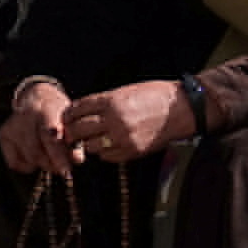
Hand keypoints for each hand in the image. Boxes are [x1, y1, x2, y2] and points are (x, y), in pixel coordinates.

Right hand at [0, 75, 78, 177]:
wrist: (36, 96)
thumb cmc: (56, 113)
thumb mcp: (68, 122)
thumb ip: (75, 141)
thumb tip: (78, 159)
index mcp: (45, 109)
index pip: (49, 137)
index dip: (58, 156)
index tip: (66, 170)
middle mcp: (25, 115)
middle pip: (36, 151)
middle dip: (51, 163)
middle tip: (61, 168)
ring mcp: (12, 124)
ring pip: (28, 158)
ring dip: (42, 164)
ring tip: (50, 157)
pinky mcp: (3, 133)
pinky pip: (15, 162)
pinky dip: (27, 165)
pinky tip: (34, 155)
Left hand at [63, 79, 197, 163]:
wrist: (181, 110)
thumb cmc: (155, 95)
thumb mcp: (126, 91)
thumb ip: (104, 102)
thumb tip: (83, 112)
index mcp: (112, 101)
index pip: (79, 109)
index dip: (69, 113)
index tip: (66, 116)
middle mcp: (115, 120)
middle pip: (80, 129)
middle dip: (72, 131)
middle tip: (69, 132)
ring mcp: (124, 138)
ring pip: (91, 146)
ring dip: (88, 143)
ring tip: (88, 139)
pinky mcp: (132, 152)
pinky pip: (108, 156)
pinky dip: (104, 151)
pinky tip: (107, 145)